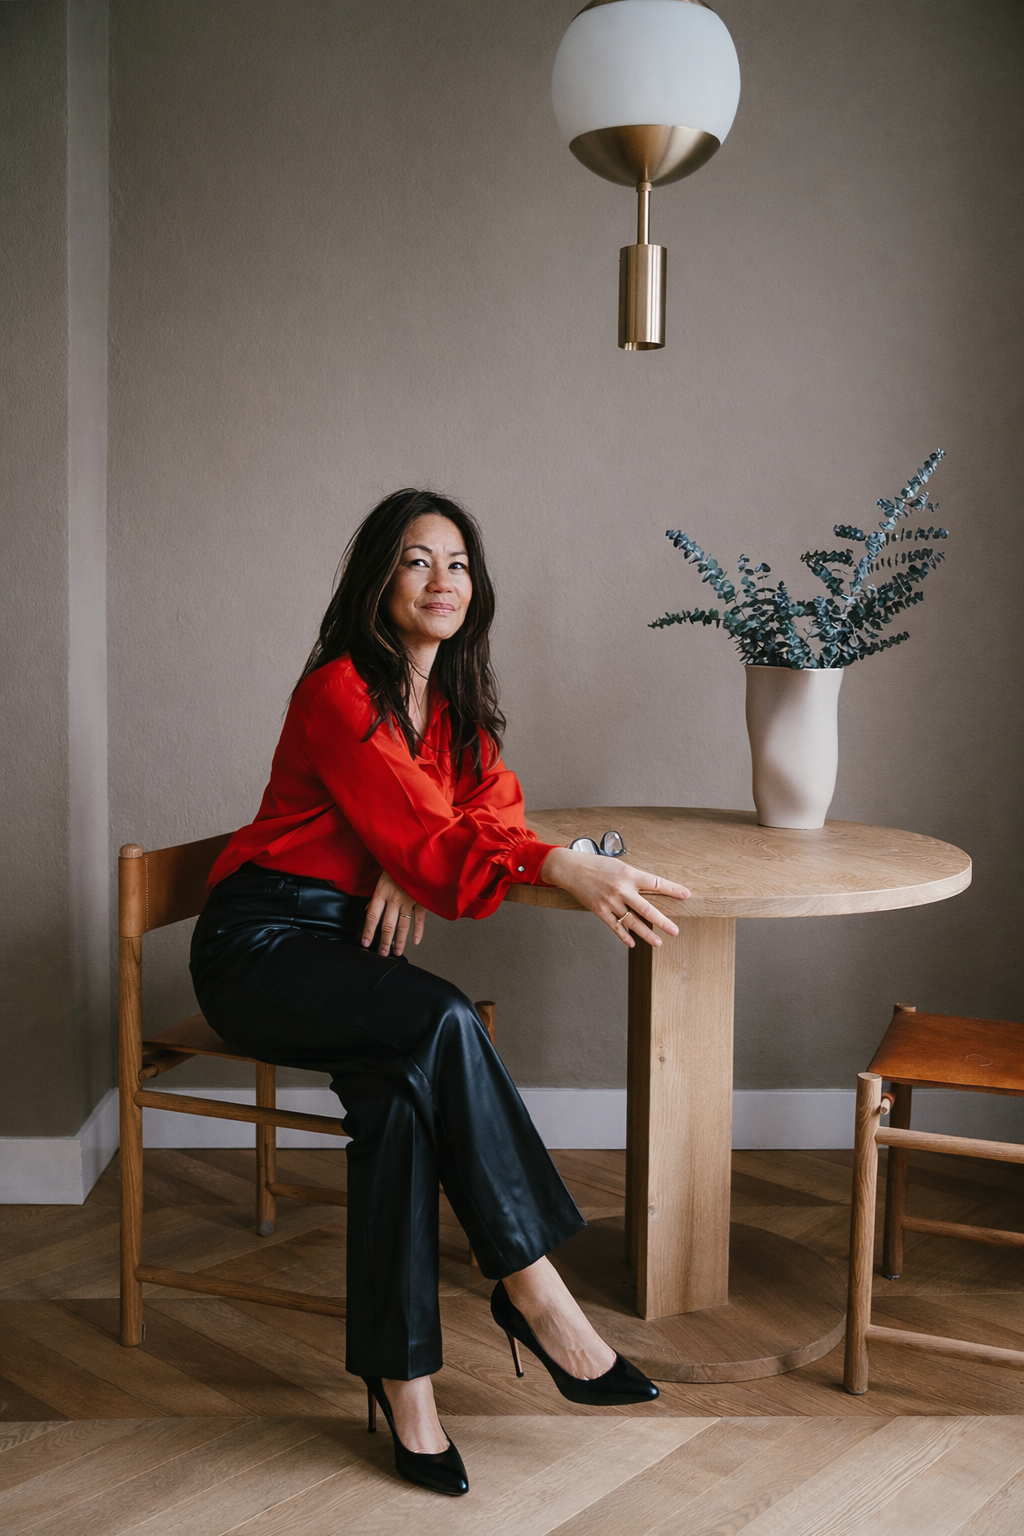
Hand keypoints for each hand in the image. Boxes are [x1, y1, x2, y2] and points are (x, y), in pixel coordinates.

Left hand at [362, 870, 425, 955]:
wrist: (418, 854)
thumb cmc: (397, 863)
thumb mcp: (382, 876)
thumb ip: (376, 895)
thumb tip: (368, 909)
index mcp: (382, 891)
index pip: (372, 916)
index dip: (368, 931)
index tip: (366, 943)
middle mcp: (394, 898)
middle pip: (387, 925)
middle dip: (384, 941)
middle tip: (382, 953)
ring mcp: (409, 900)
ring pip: (402, 925)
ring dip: (399, 941)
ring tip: (396, 952)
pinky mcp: (421, 900)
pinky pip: (419, 919)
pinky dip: (418, 931)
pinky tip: (415, 941)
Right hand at [538, 846, 689, 948]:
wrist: (571, 869)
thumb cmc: (596, 865)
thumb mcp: (619, 866)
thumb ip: (634, 878)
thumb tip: (650, 889)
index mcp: (629, 874)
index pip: (656, 883)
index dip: (672, 889)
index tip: (686, 895)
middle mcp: (622, 889)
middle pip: (647, 909)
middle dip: (663, 922)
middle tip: (675, 931)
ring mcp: (611, 902)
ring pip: (633, 922)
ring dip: (647, 934)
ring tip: (659, 942)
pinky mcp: (600, 911)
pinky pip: (615, 926)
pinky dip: (624, 936)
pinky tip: (633, 943)